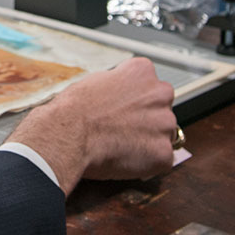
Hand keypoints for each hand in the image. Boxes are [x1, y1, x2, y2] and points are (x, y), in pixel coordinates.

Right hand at [7, 57, 177, 194]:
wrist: (69, 136)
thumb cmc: (74, 111)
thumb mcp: (96, 82)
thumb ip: (119, 86)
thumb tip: (120, 94)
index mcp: (142, 71)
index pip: (150, 84)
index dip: (135, 100)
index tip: (125, 110)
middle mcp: (160, 93)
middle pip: (161, 108)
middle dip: (147, 119)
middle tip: (123, 129)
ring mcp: (164, 124)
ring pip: (163, 135)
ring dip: (147, 141)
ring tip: (120, 145)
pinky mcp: (163, 152)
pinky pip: (160, 159)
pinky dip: (146, 163)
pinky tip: (125, 159)